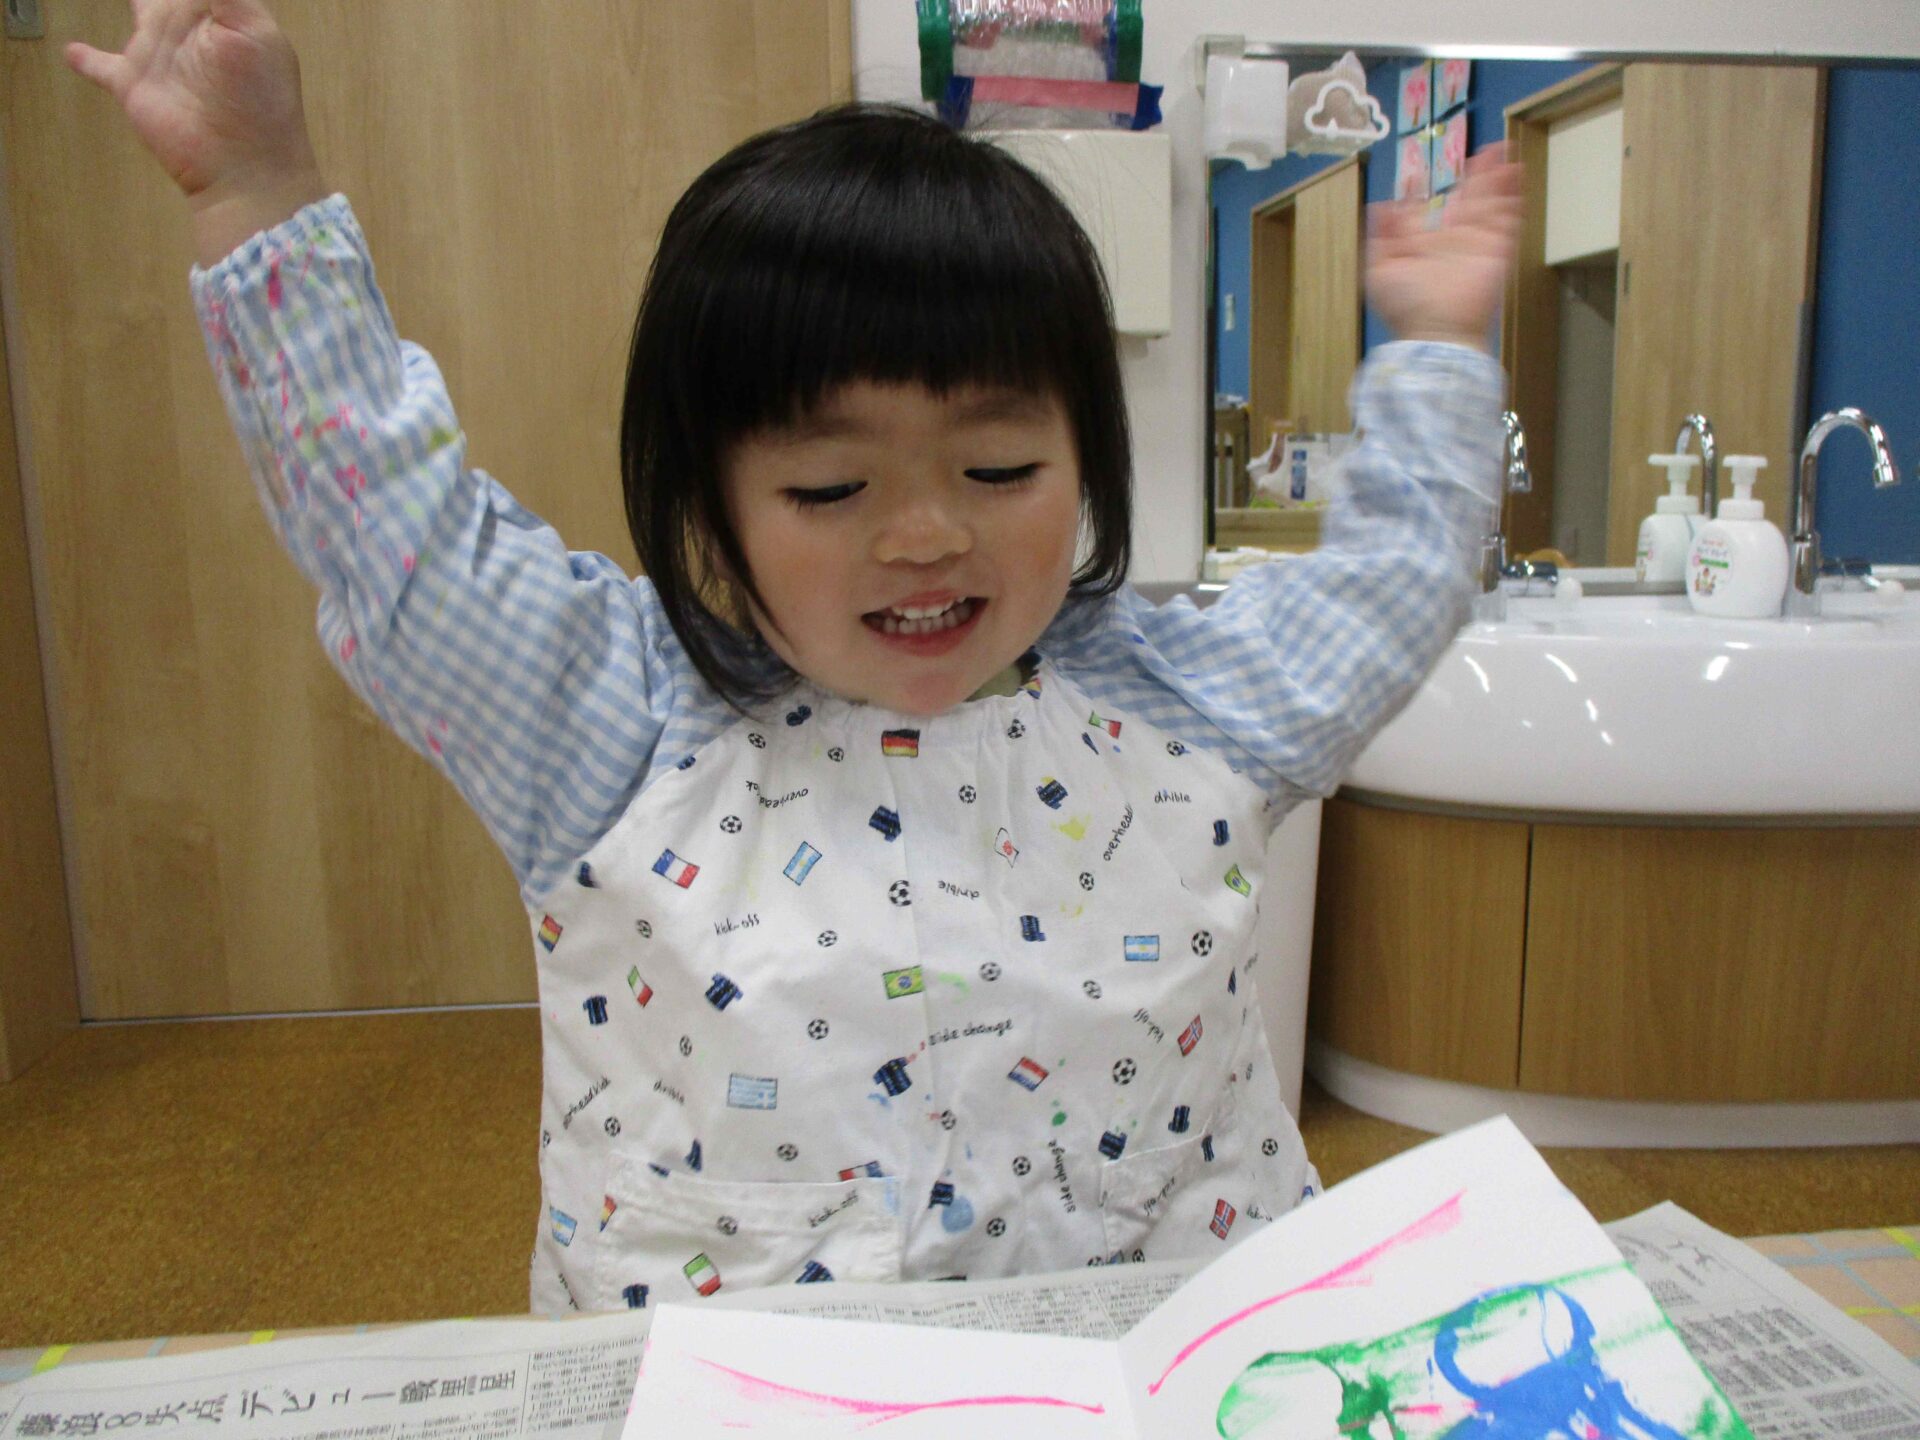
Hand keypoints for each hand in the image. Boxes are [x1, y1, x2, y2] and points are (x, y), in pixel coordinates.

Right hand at [67, 0, 326, 262]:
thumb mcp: (252, 30)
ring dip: (140, 5)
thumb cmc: (258, 98)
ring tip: (137, 1)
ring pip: (142, 16)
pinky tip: (72, 52)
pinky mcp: (132, 86)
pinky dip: (85, 59)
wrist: (242, 168)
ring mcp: (160, 59)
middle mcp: (190, 31)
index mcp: (223, 16)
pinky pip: (100, 66)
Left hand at [1364, 143, 1522, 351]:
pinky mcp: (1498, 249)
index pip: (1426, 215)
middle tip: (1481, 152)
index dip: (1424, 196)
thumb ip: (1383, 235)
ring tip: (1501, 150)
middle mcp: (1452, 242)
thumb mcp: (1381, 269)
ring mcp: (1478, 244)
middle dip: (1475, 177)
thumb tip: (1381, 204)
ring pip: (1490, 202)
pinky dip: (1511, 195)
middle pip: (1467, 200)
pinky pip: (1508, 217)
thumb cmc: (1406, 306)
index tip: (1420, 175)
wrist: (1438, 332)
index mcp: (1423, 246)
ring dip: (1495, 177)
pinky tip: (1514, 172)